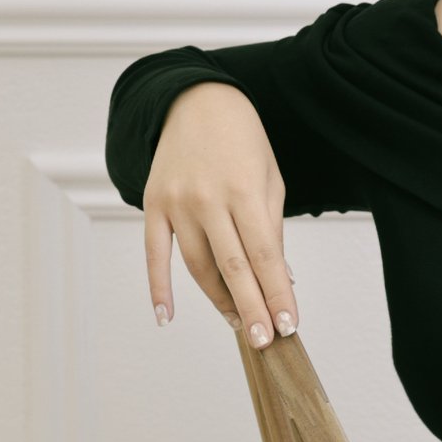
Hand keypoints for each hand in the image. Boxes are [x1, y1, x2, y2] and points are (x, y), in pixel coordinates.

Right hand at [143, 83, 298, 345]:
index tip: (288, 325)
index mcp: (244, 191)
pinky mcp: (153, 204)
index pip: (265, 256)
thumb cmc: (242, 140)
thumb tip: (280, 277)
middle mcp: (207, 200)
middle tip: (263, 342)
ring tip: (238, 323)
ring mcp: (176, 203)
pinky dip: (157, 287)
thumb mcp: (269, 177)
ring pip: (196, 266)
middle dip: (252, 308)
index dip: (277, 294)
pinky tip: (166, 316)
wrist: (195, 99)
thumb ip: (271, 228)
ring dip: (218, 300)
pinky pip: (154, 253)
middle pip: (232, 268)